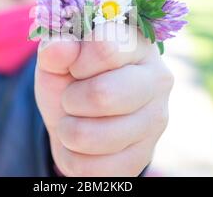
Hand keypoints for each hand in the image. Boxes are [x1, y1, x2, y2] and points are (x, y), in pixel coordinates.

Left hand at [35, 22, 172, 176]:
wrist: (82, 118)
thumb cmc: (73, 79)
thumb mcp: (58, 60)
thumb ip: (55, 49)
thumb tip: (60, 47)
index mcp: (137, 45)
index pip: (104, 48)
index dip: (77, 62)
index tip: (75, 68)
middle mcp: (157, 80)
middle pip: (102, 95)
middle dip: (71, 100)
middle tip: (71, 98)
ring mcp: (156, 121)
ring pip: (92, 137)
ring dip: (68, 131)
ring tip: (75, 120)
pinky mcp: (144, 157)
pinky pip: (92, 168)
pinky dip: (73, 158)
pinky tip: (84, 145)